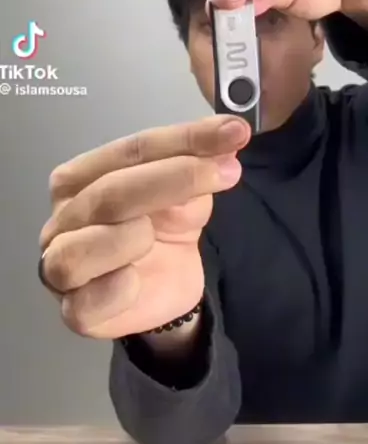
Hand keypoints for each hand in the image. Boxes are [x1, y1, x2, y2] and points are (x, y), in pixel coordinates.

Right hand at [39, 115, 249, 338]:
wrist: (167, 284)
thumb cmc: (163, 227)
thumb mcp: (187, 190)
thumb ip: (197, 165)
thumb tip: (225, 141)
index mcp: (81, 176)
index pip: (132, 150)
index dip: (184, 140)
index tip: (232, 132)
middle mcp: (64, 216)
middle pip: (110, 191)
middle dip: (174, 178)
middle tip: (228, 172)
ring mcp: (59, 265)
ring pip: (79, 249)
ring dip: (129, 238)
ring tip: (155, 238)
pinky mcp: (75, 311)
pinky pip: (84, 303)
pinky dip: (114, 290)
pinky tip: (136, 281)